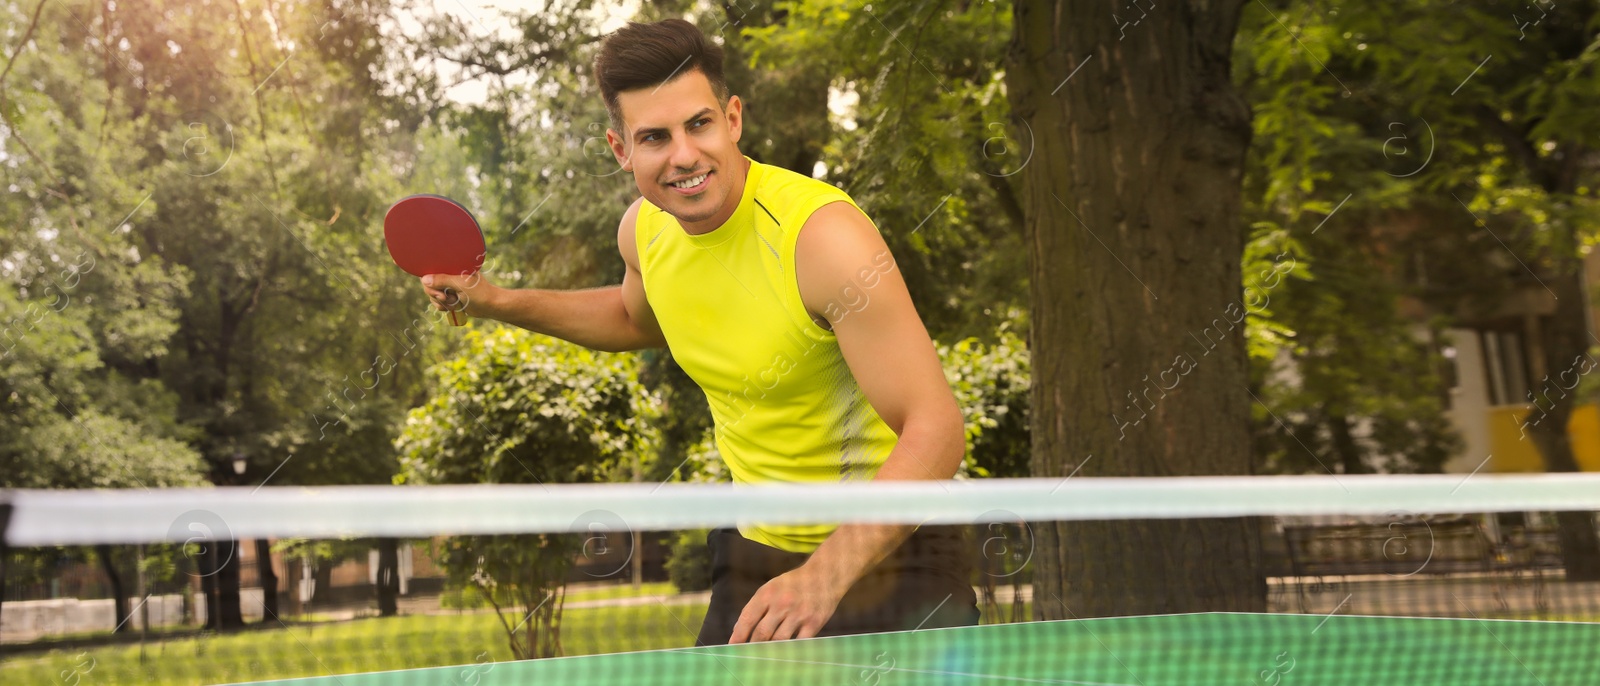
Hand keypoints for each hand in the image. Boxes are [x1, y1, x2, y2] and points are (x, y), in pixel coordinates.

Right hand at [421, 272, 496, 317]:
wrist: (490, 306)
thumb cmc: (479, 292)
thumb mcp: (461, 285)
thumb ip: (443, 281)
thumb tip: (424, 279)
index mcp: (452, 267)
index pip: (431, 270)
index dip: (430, 282)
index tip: (439, 290)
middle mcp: (449, 275)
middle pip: (429, 284)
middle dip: (436, 294)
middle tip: (447, 298)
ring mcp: (449, 286)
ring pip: (433, 295)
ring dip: (441, 302)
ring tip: (455, 302)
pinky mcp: (450, 296)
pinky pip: (438, 302)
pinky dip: (443, 306)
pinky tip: (453, 307)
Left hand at [729, 564, 849, 643]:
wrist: (825, 575)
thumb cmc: (794, 583)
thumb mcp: (772, 587)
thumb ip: (757, 606)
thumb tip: (740, 631)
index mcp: (767, 593)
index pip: (748, 619)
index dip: (738, 635)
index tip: (733, 646)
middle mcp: (782, 603)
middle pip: (761, 633)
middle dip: (752, 646)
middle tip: (746, 655)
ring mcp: (799, 614)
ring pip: (778, 641)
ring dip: (769, 651)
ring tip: (763, 657)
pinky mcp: (814, 622)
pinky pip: (798, 643)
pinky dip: (789, 650)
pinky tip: (783, 653)